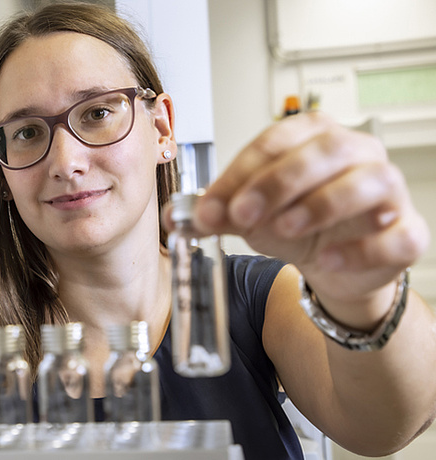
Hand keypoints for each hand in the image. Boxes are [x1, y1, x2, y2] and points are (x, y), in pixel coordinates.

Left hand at [191, 112, 428, 309]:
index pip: (278, 139)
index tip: (214, 204)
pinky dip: (359, 248)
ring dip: (322, 204)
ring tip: (285, 228)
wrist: (330, 263)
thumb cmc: (295, 223)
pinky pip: (395, 235)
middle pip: (327, 150)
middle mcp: (358, 153)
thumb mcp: (251, 215)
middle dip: (279, 182)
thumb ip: (221, 212)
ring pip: (371, 180)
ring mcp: (389, 192)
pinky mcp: (407, 232)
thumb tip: (184, 216)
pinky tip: (326, 259)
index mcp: (314, 136)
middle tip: (243, 213)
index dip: (243, 171)